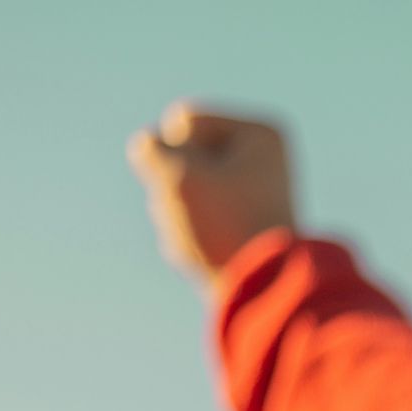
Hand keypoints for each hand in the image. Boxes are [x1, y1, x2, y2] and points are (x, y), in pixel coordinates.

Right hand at [127, 100, 295, 289]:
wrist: (262, 289)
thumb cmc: (227, 227)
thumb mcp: (180, 177)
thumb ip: (152, 150)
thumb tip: (149, 147)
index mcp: (260, 135)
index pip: (185, 120)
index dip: (177, 152)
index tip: (207, 185)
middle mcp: (260, 159)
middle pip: (183, 154)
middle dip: (177, 186)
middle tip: (208, 217)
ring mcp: (249, 192)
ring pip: (182, 187)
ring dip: (176, 211)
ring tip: (207, 236)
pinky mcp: (236, 222)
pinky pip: (191, 216)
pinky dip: (187, 233)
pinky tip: (205, 251)